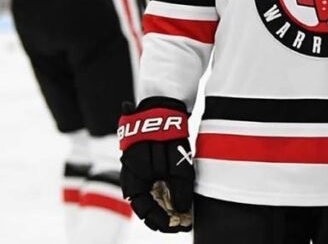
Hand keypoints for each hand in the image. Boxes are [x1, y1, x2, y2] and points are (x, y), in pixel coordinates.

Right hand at [118, 97, 194, 232]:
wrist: (162, 108)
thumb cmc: (166, 134)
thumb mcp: (176, 160)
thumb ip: (179, 185)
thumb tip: (182, 209)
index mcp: (134, 179)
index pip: (143, 210)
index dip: (159, 221)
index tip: (176, 227)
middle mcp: (134, 179)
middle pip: (147, 207)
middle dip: (164, 218)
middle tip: (183, 225)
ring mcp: (142, 173)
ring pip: (153, 198)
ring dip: (166, 208)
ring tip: (184, 216)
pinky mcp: (151, 166)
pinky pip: (157, 186)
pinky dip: (167, 195)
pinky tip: (179, 200)